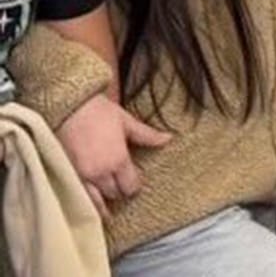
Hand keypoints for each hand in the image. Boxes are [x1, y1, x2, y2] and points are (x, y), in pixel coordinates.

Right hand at [57, 92, 169, 217]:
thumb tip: (168, 138)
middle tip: (121, 189)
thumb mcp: (127, 122)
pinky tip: (88, 206)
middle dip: (119, 192)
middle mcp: (101, 173)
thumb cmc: (98, 112)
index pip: (131, 186)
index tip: (135, 184)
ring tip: (107, 208)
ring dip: (102, 203)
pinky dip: (85, 203)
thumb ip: (147, 135)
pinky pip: (77, 197)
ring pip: (95, 201)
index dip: (134, 187)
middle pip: (114, 194)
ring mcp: (81, 176)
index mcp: (119, 161)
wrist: (68, 108)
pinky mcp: (66, 175)